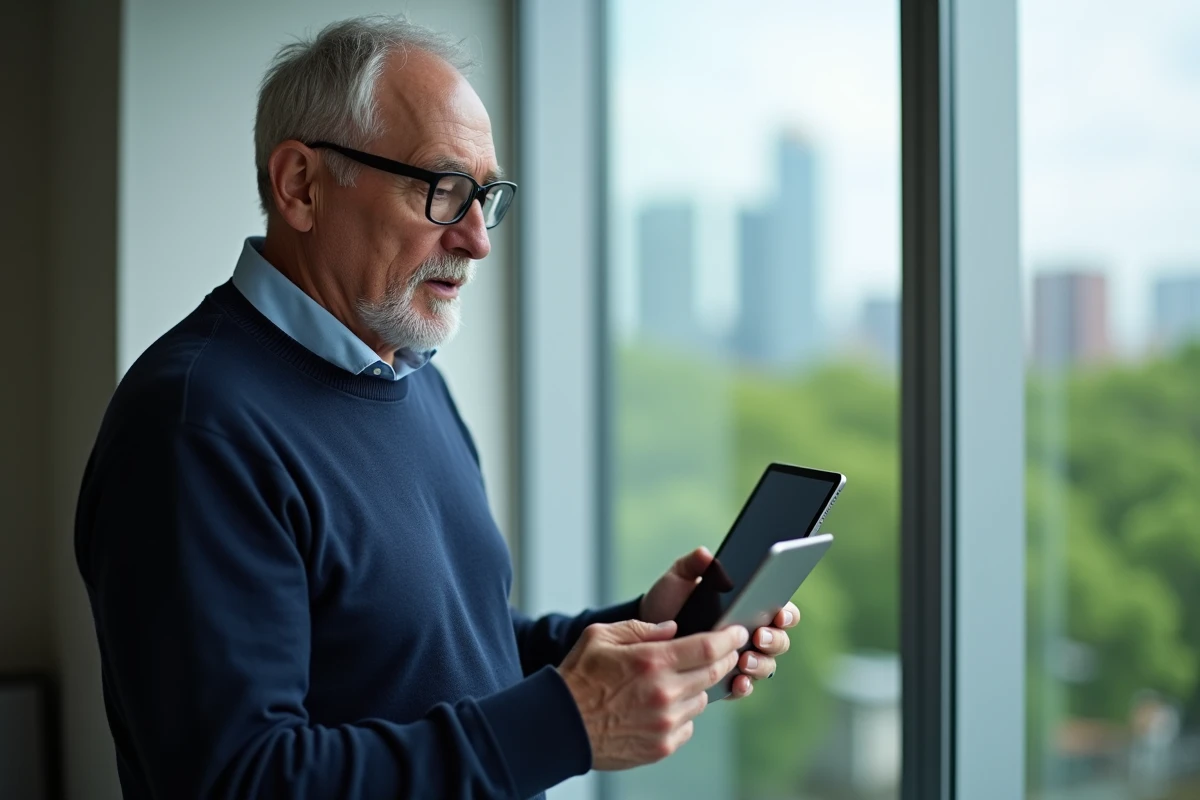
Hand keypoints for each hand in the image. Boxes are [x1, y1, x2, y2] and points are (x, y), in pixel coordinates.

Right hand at [557, 618, 748, 770]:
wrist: (559, 726)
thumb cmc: (577, 678)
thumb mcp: (601, 636)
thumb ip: (640, 628)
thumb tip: (673, 629)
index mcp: (652, 661)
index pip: (708, 647)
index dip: (729, 638)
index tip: (738, 633)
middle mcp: (664, 692)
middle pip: (713, 673)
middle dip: (725, 659)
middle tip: (725, 652)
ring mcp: (665, 722)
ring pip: (702, 699)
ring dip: (698, 686)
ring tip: (676, 680)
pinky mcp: (662, 746)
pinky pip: (688, 725)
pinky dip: (683, 713)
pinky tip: (662, 706)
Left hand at [639, 547, 801, 699]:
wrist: (646, 633)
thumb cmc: (668, 603)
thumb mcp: (678, 580)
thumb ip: (692, 565)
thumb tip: (704, 554)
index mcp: (748, 606)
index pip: (780, 609)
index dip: (786, 612)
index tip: (779, 613)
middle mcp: (750, 634)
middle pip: (779, 640)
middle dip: (774, 639)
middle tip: (758, 635)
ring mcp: (741, 659)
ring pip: (766, 665)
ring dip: (761, 663)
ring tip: (745, 660)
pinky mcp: (727, 681)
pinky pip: (744, 687)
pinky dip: (744, 685)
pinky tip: (737, 682)